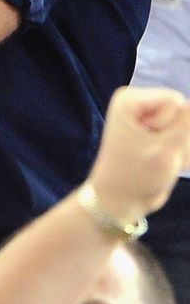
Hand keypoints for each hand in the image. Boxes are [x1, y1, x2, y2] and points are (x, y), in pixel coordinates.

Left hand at [89, 86, 189, 223]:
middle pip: (181, 113)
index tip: (157, 147)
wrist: (120, 203)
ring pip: (185, 127)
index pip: (175, 101)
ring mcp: (147, 118)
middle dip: (179, 139)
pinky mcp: (155, 132)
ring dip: (181, 148)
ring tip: (164, 162)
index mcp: (131, 101)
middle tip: (162, 157)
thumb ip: (185, 125)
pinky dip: (179, 153)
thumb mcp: (165, 152)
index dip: (175, 127)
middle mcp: (138, 104)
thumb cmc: (136, 178)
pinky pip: (182, 137)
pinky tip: (168, 164)